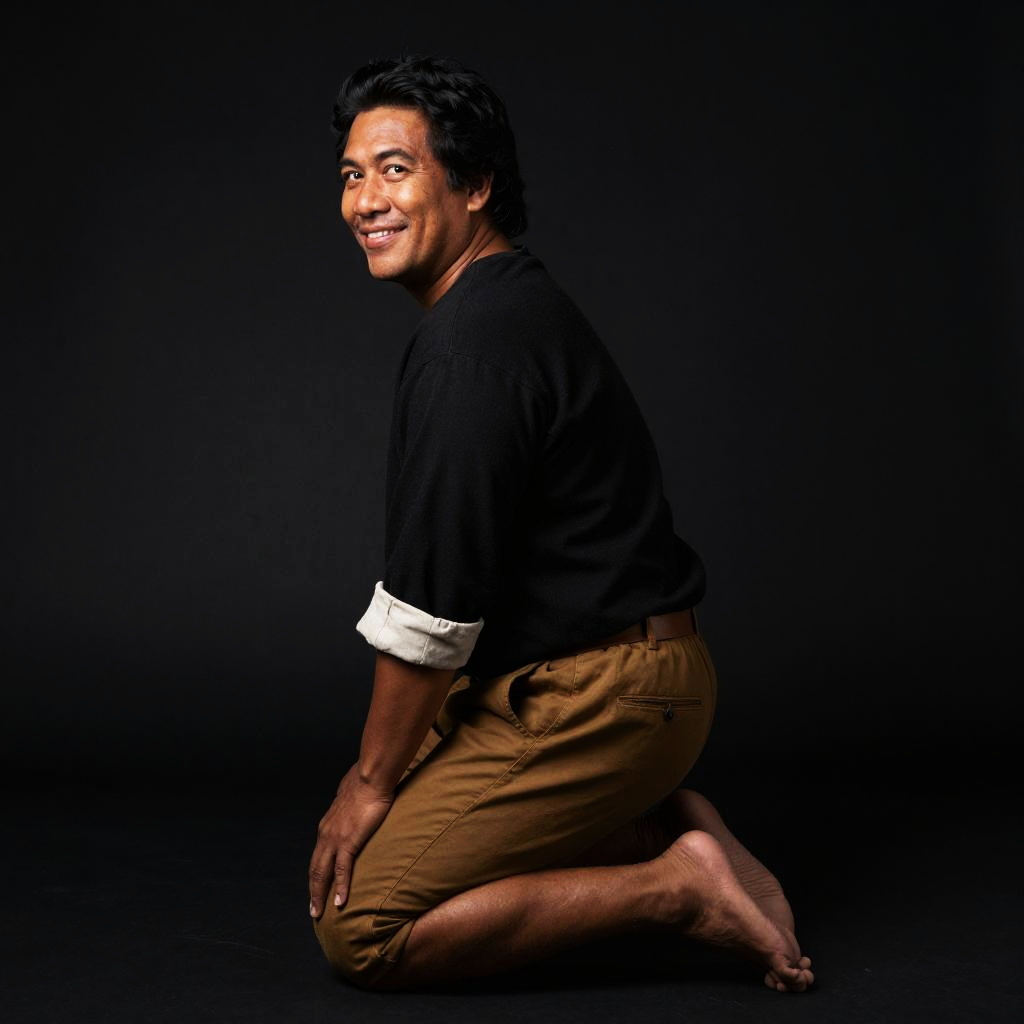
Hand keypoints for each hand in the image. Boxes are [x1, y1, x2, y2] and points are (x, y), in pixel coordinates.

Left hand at [308, 765, 393, 918]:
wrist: (370, 777)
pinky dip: (340, 888)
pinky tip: (340, 902)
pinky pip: (341, 870)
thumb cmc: (364, 781)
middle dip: (313, 890)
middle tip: (313, 909)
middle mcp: (326, 834)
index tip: (317, 886)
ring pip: (322, 873)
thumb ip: (348, 804)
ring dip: (319, 894)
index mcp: (327, 824)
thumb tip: (353, 800)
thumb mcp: (350, 795)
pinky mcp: (348, 841)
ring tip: (319, 912)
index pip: (318, 854)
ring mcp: (335, 839)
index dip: (316, 872)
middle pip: (315, 868)